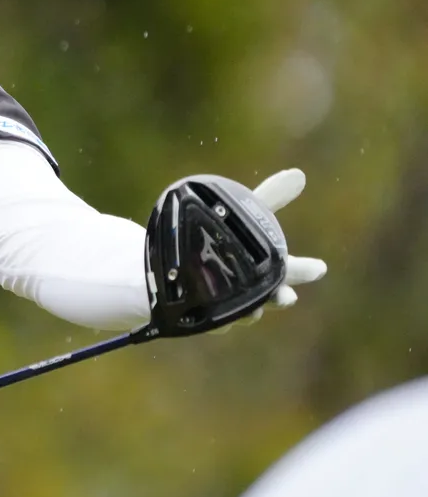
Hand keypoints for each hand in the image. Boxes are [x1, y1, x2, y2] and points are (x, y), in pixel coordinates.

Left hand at [215, 168, 327, 331]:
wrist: (177, 261)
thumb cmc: (219, 239)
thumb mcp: (243, 216)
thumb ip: (269, 198)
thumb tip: (298, 174)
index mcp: (266, 269)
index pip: (291, 270)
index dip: (304, 270)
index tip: (319, 268)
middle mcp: (251, 290)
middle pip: (272, 297)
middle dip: (281, 298)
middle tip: (286, 296)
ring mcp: (230, 305)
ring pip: (246, 314)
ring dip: (252, 312)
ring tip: (253, 310)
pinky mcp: (205, 316)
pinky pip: (215, 323)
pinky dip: (221, 322)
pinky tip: (221, 319)